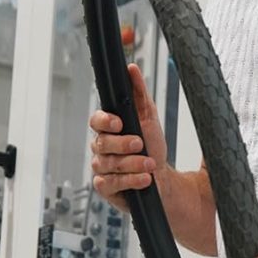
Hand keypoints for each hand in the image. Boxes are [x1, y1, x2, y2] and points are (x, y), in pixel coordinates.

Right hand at [89, 63, 167, 211]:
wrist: (162, 178)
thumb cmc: (152, 146)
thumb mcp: (149, 117)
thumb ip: (139, 93)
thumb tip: (132, 69)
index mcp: (109, 129)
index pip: (96, 121)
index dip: (105, 121)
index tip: (119, 123)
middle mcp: (101, 148)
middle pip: (101, 143)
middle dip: (123, 144)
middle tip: (140, 144)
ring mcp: (101, 168)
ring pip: (108, 164)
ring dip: (132, 163)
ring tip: (149, 164)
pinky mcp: (105, 187)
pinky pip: (111, 183)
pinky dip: (131, 180)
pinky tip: (145, 179)